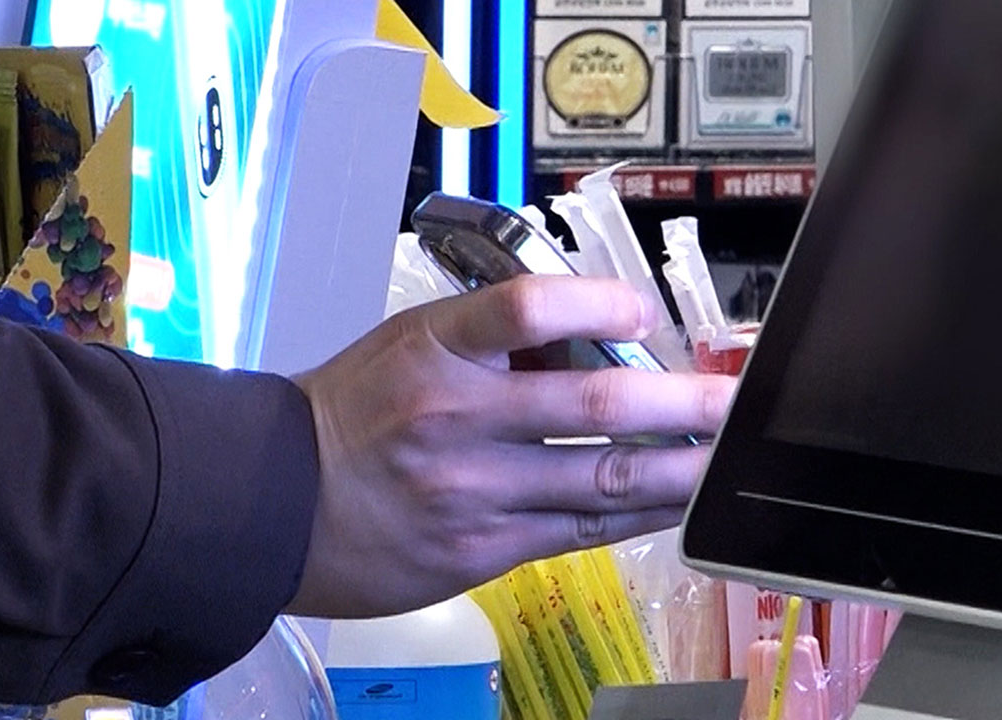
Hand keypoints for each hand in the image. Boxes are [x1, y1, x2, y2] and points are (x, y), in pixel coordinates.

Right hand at [286, 275, 734, 618]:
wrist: (274, 504)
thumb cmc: (348, 414)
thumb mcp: (407, 344)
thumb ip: (491, 338)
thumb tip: (590, 336)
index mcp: (435, 349)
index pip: (526, 307)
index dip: (599, 303)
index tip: (644, 310)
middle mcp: (456, 417)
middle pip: (593, 404)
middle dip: (680, 402)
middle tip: (728, 399)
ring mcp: (473, 491)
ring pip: (602, 478)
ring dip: (678, 467)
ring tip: (724, 457)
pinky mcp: (483, 551)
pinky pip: (580, 532)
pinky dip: (636, 515)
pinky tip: (673, 502)